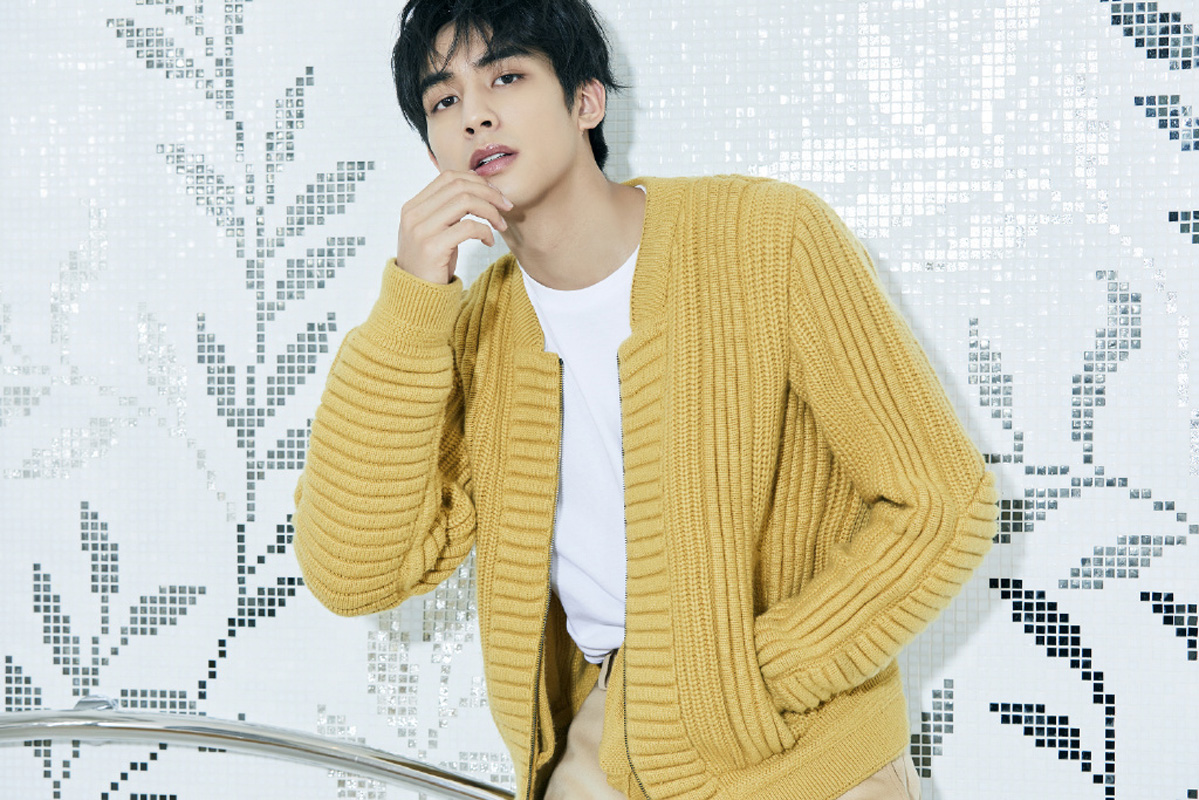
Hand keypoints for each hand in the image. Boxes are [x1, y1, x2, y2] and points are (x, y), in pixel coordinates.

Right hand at [395, 171, 512, 284]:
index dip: (477, 181)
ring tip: (501, 225)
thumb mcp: (435, 232)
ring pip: (465, 202)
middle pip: (459, 186)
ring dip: (491, 211)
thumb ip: (446, 212)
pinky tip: (489, 242)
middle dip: (489, 192)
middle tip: (506, 206)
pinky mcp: (433, 247)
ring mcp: (421, 230)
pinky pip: (468, 227)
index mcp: (413, 207)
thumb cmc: (431, 265)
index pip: (448, 177)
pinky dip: (486, 231)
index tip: (495, 194)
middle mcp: (414, 215)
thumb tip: (476, 190)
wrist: (415, 297)